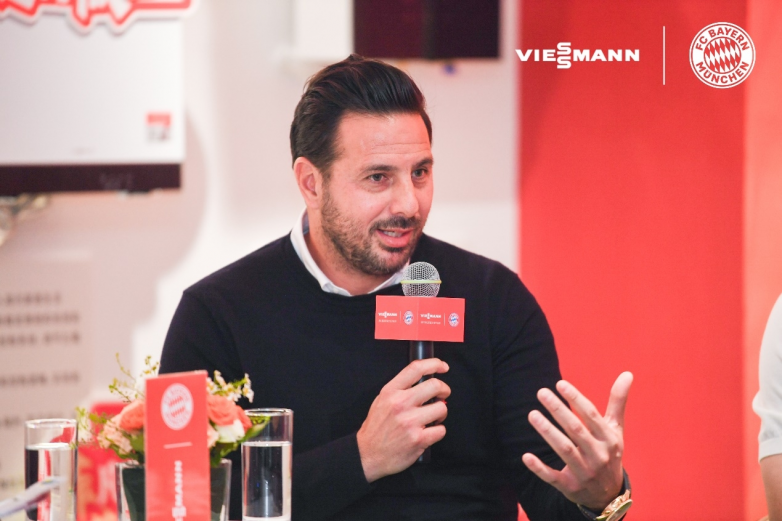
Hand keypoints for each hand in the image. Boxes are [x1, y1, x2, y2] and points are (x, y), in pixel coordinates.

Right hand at [357, 358, 450, 482]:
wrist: (367, 454)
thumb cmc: (376, 427)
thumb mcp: (381, 400)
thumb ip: (400, 389)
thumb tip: (424, 381)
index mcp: (391, 391)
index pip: (416, 369)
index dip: (434, 364)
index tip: (443, 366)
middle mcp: (400, 404)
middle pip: (435, 385)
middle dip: (444, 389)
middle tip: (442, 395)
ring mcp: (410, 422)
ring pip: (441, 408)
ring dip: (441, 413)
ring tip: (433, 417)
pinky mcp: (418, 439)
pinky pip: (441, 430)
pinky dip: (438, 431)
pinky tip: (429, 432)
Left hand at [521, 371, 632, 510]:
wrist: (609, 494)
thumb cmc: (609, 452)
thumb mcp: (616, 429)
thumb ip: (617, 402)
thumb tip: (627, 373)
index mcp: (609, 439)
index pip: (592, 416)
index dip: (576, 399)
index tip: (560, 384)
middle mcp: (598, 456)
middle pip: (576, 430)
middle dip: (558, 411)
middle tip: (541, 393)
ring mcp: (584, 472)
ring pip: (564, 450)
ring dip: (548, 432)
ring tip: (532, 414)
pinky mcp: (569, 486)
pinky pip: (552, 477)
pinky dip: (539, 468)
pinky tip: (526, 456)